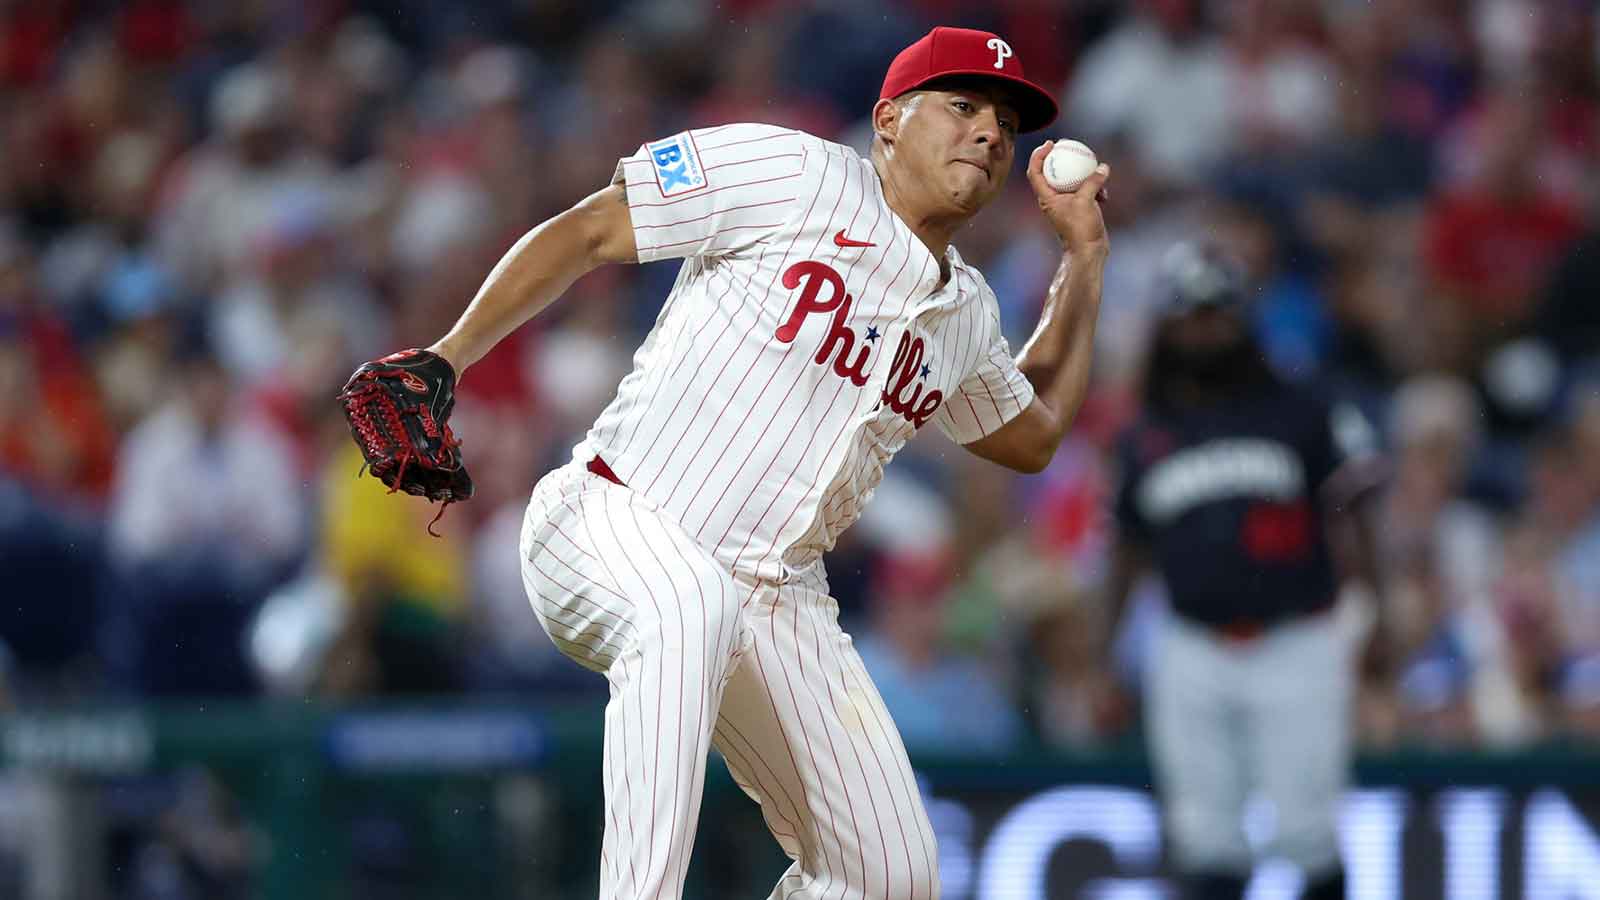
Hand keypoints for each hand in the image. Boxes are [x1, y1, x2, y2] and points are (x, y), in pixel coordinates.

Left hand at [1025, 141, 1110, 255]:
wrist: (1089, 251)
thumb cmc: (1081, 229)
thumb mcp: (1086, 201)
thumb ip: (1093, 182)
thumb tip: (1102, 167)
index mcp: (1047, 198)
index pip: (1035, 172)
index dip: (1038, 155)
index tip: (1050, 144)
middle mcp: (1053, 200)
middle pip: (1051, 173)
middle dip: (1059, 158)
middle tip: (1068, 146)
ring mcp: (1066, 204)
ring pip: (1071, 182)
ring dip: (1082, 175)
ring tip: (1093, 168)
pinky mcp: (1079, 209)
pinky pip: (1084, 192)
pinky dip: (1094, 189)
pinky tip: (1105, 193)